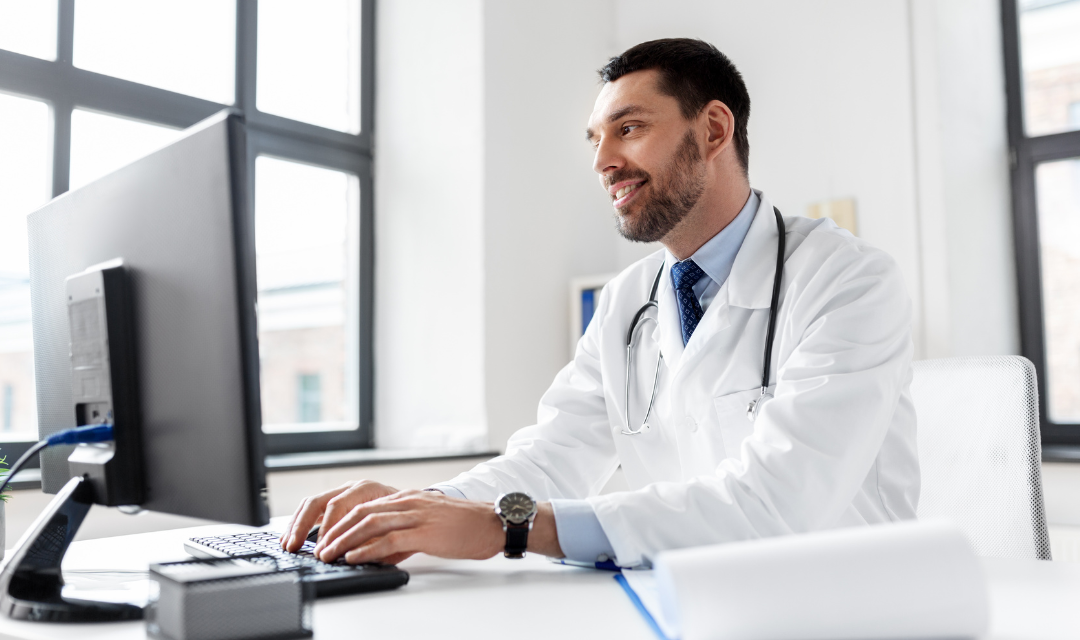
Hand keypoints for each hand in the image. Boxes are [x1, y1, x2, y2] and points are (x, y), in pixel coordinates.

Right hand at [280, 480, 399, 551]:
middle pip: (320, 502)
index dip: (327, 529)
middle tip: (294, 547)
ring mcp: (342, 493)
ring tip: (287, 545)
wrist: (415, 511)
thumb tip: (357, 555)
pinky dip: (299, 524)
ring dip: (296, 525)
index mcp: (368, 490)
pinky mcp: (334, 503)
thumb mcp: (396, 531)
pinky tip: (291, 539)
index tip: (321, 550)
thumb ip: (378, 541)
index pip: (339, 506)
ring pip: (311, 504)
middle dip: (303, 526)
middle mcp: (352, 488)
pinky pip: (311, 509)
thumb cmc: (405, 522)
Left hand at [313, 489, 503, 563]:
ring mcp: (416, 515)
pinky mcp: (425, 531)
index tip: (326, 538)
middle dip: (336, 531)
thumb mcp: (429, 526)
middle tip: (319, 547)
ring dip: (344, 540)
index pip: (365, 507)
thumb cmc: (466, 527)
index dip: (341, 523)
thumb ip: (405, 535)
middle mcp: (409, 502)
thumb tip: (383, 553)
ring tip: (329, 554)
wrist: (493, 523)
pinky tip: (355, 557)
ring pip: (370, 523)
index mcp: (408, 499)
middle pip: (361, 512)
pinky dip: (368, 549)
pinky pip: (389, 539)